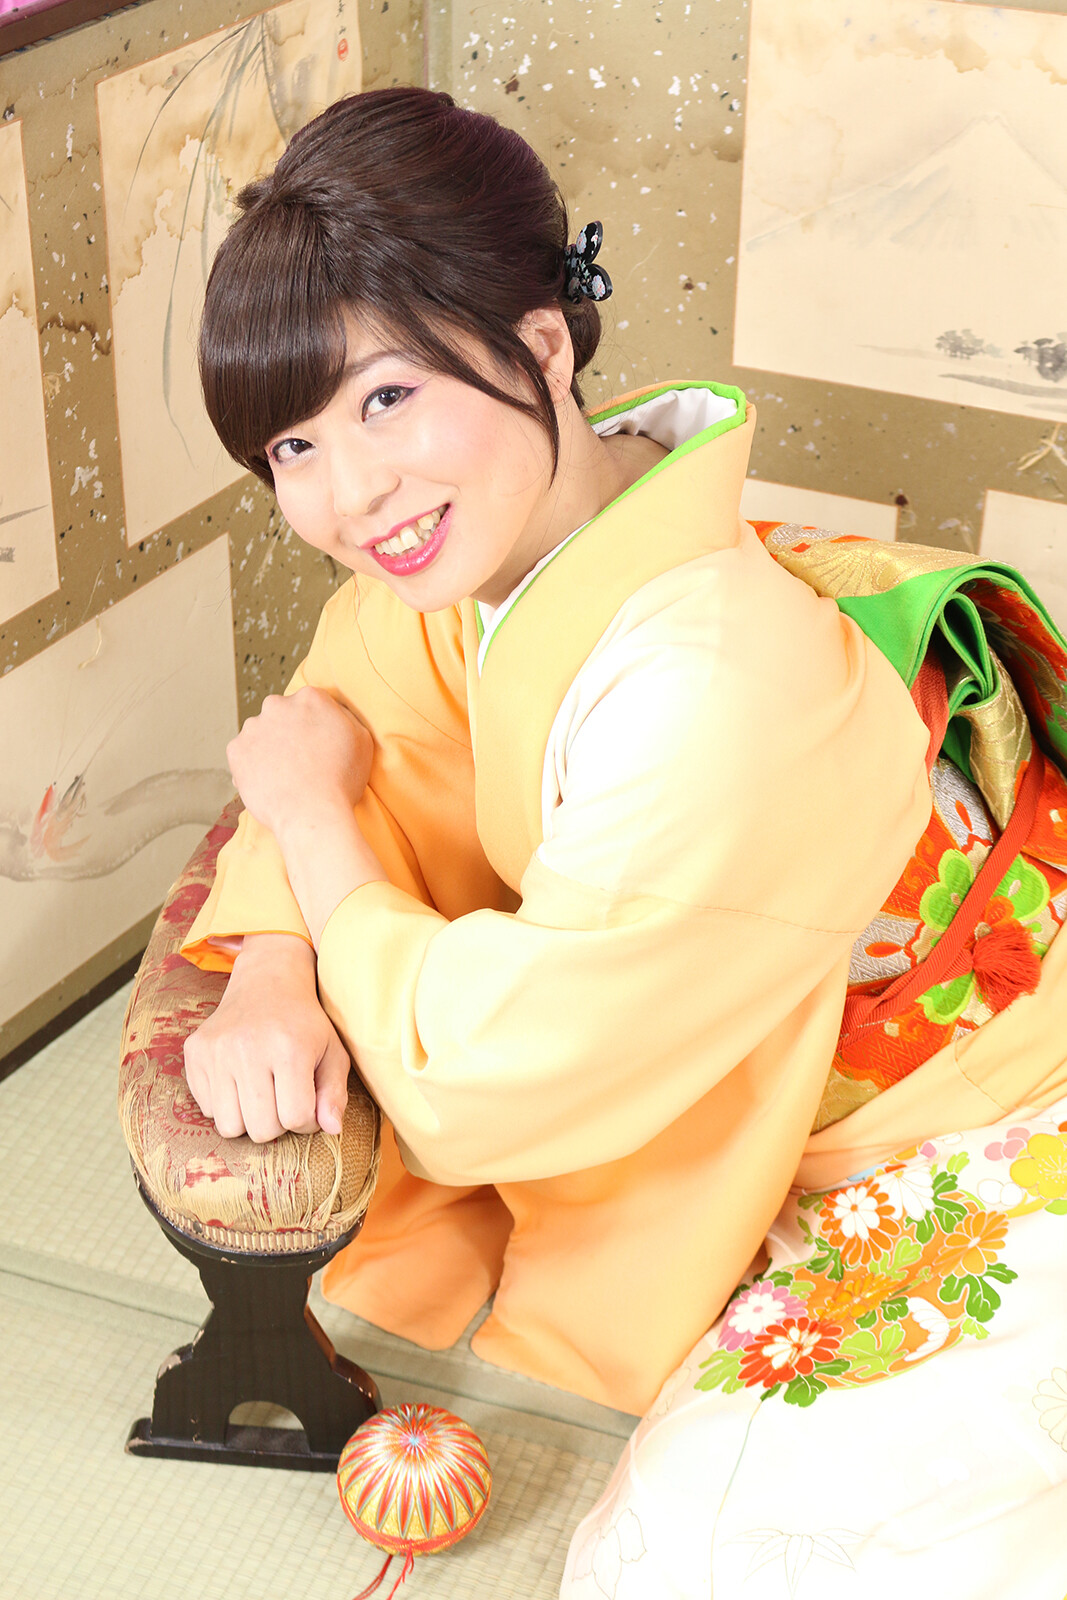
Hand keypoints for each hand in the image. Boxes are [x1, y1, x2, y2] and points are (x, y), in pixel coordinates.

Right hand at [184, 933, 350, 1141]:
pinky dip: (225, 1104)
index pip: (295, 1118)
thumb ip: (335, 1093)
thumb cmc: (304, 1024)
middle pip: (261, 1129)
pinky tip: (239, 1079)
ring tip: (260, 1092)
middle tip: (282, 1097)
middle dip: (277, 1122)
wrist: (266, 982)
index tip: (307, 1103)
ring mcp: (216, 1050)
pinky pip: (206, 1109)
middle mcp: (248, 1048)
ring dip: (248, 1118)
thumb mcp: (333, 1052)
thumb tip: (331, 1129)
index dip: (306, 1121)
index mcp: (289, 1048)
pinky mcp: (195, 1052)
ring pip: (229, 1126)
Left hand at [226, 687, 373, 840]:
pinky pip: (243, 754)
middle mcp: (277, 705)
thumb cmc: (342, 781)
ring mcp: (253, 727)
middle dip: (288, 732)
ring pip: (260, 733)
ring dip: (269, 748)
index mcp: (310, 698)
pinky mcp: (235, 750)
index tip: (318, 744)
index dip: (314, 726)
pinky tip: (270, 782)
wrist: (312, 813)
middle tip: (301, 760)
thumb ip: (344, 717)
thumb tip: (334, 712)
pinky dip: (252, 765)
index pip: (309, 704)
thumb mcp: (361, 739)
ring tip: (284, 775)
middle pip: (281, 714)